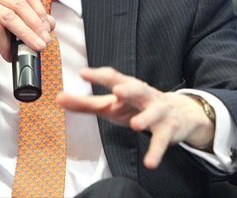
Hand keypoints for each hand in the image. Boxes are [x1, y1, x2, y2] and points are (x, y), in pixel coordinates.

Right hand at [0, 0, 54, 87]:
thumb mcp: (10, 27)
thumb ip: (29, 21)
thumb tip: (51, 24)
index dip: (40, 11)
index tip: (48, 29)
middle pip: (20, 4)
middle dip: (35, 24)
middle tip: (45, 41)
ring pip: (10, 17)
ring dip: (26, 35)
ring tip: (35, 47)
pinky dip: (5, 44)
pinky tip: (9, 54)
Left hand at [57, 67, 214, 168]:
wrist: (178, 114)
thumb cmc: (134, 107)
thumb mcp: (110, 105)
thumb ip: (85, 103)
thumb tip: (58, 98)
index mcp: (127, 86)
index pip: (113, 77)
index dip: (99, 75)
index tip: (83, 73)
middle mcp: (143, 94)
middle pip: (136, 87)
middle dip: (128, 88)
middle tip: (117, 90)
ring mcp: (158, 110)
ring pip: (153, 111)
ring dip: (145, 117)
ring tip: (135, 125)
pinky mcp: (168, 129)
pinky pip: (162, 140)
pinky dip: (156, 151)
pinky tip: (150, 162)